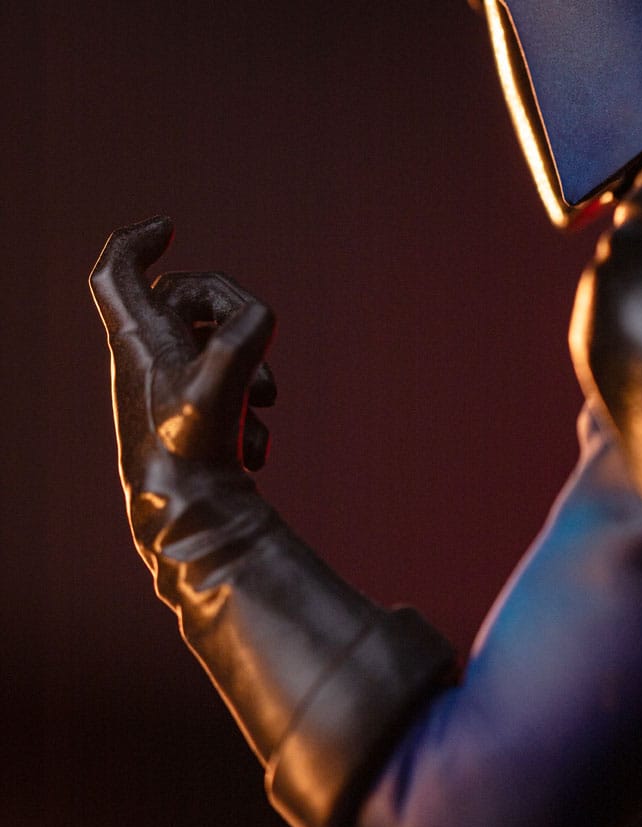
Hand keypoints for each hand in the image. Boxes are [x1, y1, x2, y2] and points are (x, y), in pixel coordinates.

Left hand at [89, 216, 276, 491]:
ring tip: (263, 402)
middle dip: (231, 314)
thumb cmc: (192, 454)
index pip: (117, 272)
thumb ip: (243, 335)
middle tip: (257, 348)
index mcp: (140, 342)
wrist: (190, 521)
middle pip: (182, 301)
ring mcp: (168, 390)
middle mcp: (147, 361)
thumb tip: (260, 316)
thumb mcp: (219, 384)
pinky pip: (225, 392)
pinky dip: (247, 411)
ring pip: (213, 347)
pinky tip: (253, 449)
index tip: (170, 230)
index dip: (138, 241)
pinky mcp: (189, 420)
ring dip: (251, 367)